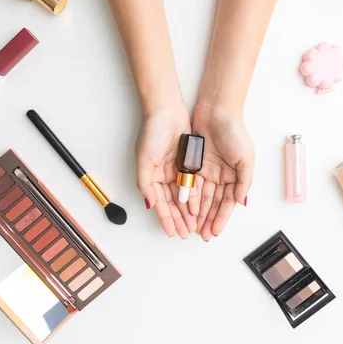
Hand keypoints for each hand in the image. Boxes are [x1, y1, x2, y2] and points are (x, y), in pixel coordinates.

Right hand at [136, 101, 199, 237]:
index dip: (166, 219)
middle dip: (179, 219)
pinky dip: (194, 195)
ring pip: (183, 195)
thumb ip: (145, 184)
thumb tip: (149, 204)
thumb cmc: (152, 132)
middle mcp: (163, 175)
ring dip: (187, 211)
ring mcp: (176, 168)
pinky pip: (192, 182)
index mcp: (150, 176)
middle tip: (187, 233)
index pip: (160, 203)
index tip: (172, 232)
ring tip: (195, 225)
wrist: (166, 110)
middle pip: (172, 203)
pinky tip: (198, 207)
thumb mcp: (144, 160)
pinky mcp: (187, 161)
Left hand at [192, 104, 254, 240]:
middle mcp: (221, 175)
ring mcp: (206, 169)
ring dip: (197, 212)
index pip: (227, 203)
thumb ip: (244, 181)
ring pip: (201, 196)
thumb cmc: (234, 131)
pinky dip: (189, 197)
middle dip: (208, 220)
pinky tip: (186, 209)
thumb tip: (241, 202)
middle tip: (202, 235)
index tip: (215, 232)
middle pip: (213, 203)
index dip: (221, 218)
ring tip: (192, 227)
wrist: (217, 110)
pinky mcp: (193, 162)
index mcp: (235, 175)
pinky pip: (190, 183)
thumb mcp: (246, 158)